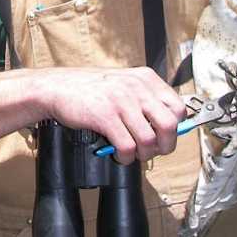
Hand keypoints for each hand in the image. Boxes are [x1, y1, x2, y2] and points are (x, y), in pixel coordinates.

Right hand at [42, 66, 185, 164]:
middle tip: (152, 150)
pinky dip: (125, 157)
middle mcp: (136, 87)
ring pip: (149, 140)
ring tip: (132, 153)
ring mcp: (121, 101)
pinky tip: (118, 154)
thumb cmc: (90, 88)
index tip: (164, 136)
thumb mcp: (124, 84)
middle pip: (170, 126)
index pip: (178, 108)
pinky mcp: (105, 116)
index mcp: (145, 78)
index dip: (175, 128)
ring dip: (143, 155)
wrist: (57, 87)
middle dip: (164, 146)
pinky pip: (127, 147)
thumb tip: (169, 125)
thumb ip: (146, 99)